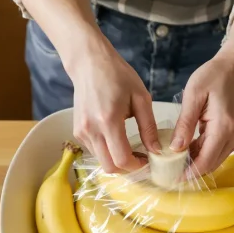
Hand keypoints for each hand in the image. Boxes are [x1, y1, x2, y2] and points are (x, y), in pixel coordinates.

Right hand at [70, 39, 160, 173]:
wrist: (89, 63)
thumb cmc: (118, 75)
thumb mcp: (141, 98)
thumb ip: (149, 127)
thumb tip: (156, 150)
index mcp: (108, 121)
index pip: (122, 159)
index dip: (137, 166)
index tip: (148, 160)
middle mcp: (91, 130)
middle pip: (109, 167)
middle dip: (127, 169)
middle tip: (140, 158)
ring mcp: (81, 132)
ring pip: (101, 161)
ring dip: (116, 160)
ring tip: (129, 147)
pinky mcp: (77, 131)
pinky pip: (94, 151)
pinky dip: (107, 152)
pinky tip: (116, 139)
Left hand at [170, 52, 233, 175]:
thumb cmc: (215, 75)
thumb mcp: (194, 95)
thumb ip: (185, 123)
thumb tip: (175, 148)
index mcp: (224, 127)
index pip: (205, 161)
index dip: (189, 174)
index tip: (171, 179)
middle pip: (211, 164)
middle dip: (191, 172)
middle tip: (168, 173)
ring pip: (215, 160)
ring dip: (196, 163)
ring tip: (174, 162)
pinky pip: (218, 150)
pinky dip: (203, 154)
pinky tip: (187, 149)